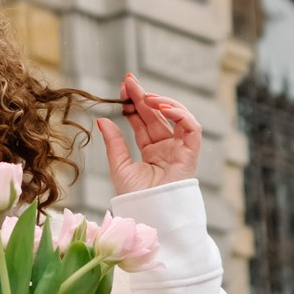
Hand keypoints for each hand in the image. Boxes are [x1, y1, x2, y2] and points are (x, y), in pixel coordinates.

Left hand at [97, 73, 201, 194]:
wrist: (149, 213)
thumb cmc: (135, 196)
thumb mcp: (119, 165)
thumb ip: (114, 142)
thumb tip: (102, 120)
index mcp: (151, 151)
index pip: (142, 121)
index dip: (133, 104)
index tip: (121, 89)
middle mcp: (166, 147)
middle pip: (156, 115)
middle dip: (143, 96)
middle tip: (129, 80)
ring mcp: (179, 149)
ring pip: (176, 117)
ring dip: (162, 102)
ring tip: (144, 95)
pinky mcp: (190, 153)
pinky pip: (192, 128)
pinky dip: (180, 114)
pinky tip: (161, 107)